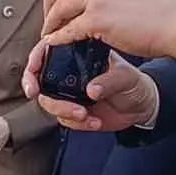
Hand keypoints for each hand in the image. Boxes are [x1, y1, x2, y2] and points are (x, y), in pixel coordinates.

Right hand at [23, 48, 158, 131]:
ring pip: (50, 102)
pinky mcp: (75, 111)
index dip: (34, 61)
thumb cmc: (134, 83)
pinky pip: (65, 119)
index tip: (33, 73)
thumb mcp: (126, 77)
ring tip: (84, 114)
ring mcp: (71, 93)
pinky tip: (95, 122)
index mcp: (78, 54)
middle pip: (40, 79)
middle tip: (46, 99)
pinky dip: (77, 123)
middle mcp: (70, 73)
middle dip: (39, 91)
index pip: (48, 51)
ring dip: (63, 110)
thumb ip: (109, 82)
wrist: (143, 106)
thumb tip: (91, 91)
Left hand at [41, 0, 175, 60]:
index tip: (60, 0)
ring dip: (51, 21)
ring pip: (61, 7)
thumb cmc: (162, 9)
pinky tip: (55, 43)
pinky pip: (68, 29)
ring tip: (49, 33)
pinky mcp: (98, 19)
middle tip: (49, 16)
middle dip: (49, 1)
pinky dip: (58, 37)